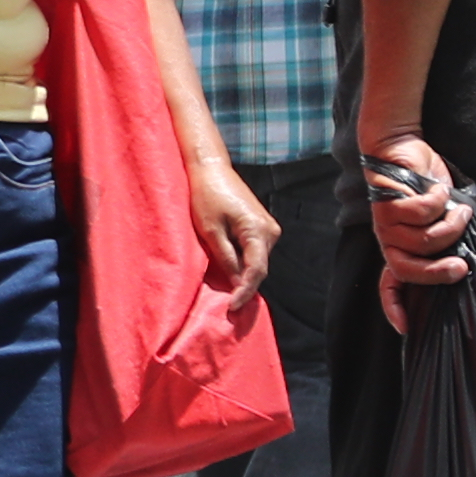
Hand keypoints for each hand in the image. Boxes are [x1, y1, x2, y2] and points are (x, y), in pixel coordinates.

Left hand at [189, 153, 277, 314]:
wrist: (211, 169)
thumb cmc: (206, 196)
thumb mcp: (210, 230)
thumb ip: (225, 257)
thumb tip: (235, 282)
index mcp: (258, 230)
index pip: (256, 271)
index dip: (245, 291)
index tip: (232, 307)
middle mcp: (270, 231)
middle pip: (259, 268)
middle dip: (245, 286)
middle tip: (229, 307)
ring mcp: (268, 228)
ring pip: (257, 261)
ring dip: (244, 275)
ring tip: (228, 293)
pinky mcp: (261, 225)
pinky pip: (254, 251)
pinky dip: (244, 263)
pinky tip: (231, 273)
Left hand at [361, 132, 471, 332]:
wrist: (400, 146)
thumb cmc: (423, 184)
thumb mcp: (439, 216)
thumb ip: (447, 237)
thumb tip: (466, 259)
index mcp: (398, 246)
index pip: (390, 284)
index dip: (394, 306)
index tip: (405, 327)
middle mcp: (389, 239)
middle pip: (408, 270)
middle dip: (438, 273)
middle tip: (463, 267)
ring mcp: (385, 222)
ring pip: (423, 240)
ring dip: (450, 226)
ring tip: (459, 210)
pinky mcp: (389, 202)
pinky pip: (422, 212)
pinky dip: (439, 201)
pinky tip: (440, 190)